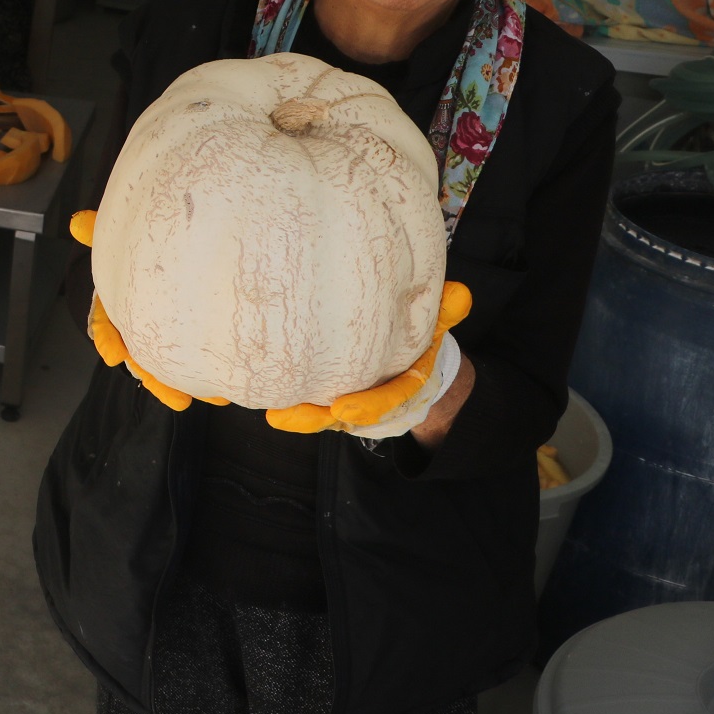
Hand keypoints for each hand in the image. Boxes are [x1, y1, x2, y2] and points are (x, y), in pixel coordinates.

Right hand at [70, 213, 211, 413]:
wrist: (168, 247)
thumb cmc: (138, 246)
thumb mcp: (118, 240)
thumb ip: (99, 232)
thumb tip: (78, 223)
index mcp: (116, 304)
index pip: (106, 325)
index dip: (108, 340)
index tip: (113, 354)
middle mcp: (135, 324)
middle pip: (138, 354)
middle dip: (150, 375)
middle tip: (163, 392)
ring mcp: (158, 335)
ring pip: (163, 366)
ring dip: (175, 385)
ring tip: (192, 400)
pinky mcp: (183, 342)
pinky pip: (188, 364)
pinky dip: (201, 380)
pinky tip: (220, 394)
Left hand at [266, 283, 474, 436]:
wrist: (410, 362)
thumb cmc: (417, 336)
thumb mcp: (435, 323)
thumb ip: (445, 311)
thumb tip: (459, 294)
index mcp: (403, 384)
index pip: (388, 400)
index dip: (370, 407)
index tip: (345, 408)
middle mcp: (373, 398)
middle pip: (345, 415)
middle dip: (318, 419)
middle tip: (288, 417)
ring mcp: (347, 400)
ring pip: (321, 413)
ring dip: (299, 416)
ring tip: (274, 415)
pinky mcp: (323, 394)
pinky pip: (305, 402)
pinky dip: (285, 402)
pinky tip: (255, 400)